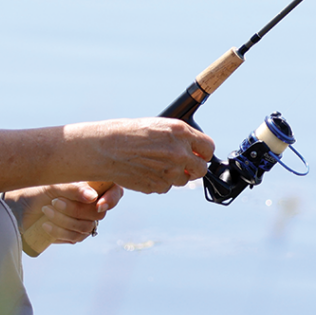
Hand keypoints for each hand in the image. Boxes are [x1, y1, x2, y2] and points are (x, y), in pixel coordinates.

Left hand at [6, 182, 123, 248]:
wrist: (18, 205)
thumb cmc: (38, 188)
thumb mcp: (54, 184)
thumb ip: (74, 188)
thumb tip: (92, 197)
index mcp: (93, 185)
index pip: (115, 191)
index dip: (111, 199)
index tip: (98, 204)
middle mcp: (93, 203)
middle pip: (98, 212)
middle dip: (76, 209)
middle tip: (55, 202)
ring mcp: (85, 220)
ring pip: (86, 226)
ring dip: (64, 219)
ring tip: (46, 210)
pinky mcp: (74, 234)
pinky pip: (75, 237)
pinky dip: (60, 230)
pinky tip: (46, 224)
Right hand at [72, 117, 213, 194]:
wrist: (106, 148)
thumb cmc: (129, 133)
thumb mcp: (158, 127)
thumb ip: (179, 138)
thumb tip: (193, 150)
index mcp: (181, 132)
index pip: (208, 147)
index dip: (203, 152)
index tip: (199, 154)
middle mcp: (180, 152)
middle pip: (201, 169)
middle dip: (193, 168)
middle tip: (181, 164)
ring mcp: (171, 171)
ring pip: (183, 180)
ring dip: (174, 175)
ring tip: (155, 164)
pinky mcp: (159, 186)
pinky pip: (166, 187)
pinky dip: (159, 182)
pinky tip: (146, 171)